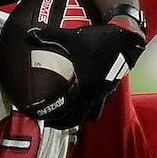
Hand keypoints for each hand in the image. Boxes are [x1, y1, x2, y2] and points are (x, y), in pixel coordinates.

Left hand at [25, 15, 145, 129]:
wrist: (127, 36)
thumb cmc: (100, 39)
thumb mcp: (71, 38)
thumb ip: (49, 36)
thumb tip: (29, 34)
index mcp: (85, 89)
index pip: (69, 114)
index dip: (55, 120)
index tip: (44, 119)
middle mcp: (96, 95)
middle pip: (80, 119)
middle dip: (65, 123)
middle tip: (52, 121)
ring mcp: (105, 92)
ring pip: (92, 113)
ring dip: (80, 116)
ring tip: (69, 113)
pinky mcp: (112, 86)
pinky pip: (101, 103)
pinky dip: (91, 105)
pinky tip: (85, 96)